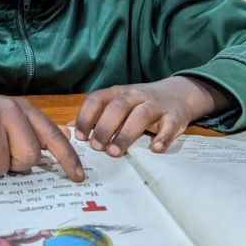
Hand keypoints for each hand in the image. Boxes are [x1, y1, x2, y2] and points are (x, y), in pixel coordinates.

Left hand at [74, 76, 228, 156]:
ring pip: (141, 115)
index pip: (97, 99)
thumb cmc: (139, 104)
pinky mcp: (174, 117)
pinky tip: (154, 149)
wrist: (178, 94)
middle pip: (118, 107)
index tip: (80, 136)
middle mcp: (135, 95)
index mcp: (118, 93)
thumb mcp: (118, 104)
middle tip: (97, 147)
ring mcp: (155, 105)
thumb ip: (96, 116)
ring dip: (126, 134)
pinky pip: (169, 126)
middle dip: (105, 127)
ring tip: (116, 152)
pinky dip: (162, 138)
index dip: (86, 117)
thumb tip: (67, 131)